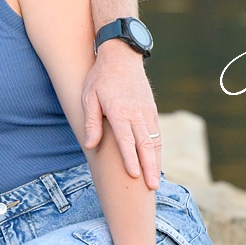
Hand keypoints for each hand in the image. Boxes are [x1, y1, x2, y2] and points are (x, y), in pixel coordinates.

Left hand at [81, 39, 162, 189]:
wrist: (121, 57)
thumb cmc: (100, 78)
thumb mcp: (88, 97)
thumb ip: (91, 122)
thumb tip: (91, 145)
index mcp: (120, 111)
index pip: (127, 140)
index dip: (130, 159)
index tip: (134, 176)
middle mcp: (137, 113)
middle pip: (145, 145)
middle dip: (149, 167)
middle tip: (152, 187)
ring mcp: (147, 111)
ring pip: (154, 141)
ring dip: (155, 161)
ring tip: (155, 180)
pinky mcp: (151, 109)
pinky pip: (156, 133)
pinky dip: (157, 149)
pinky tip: (155, 162)